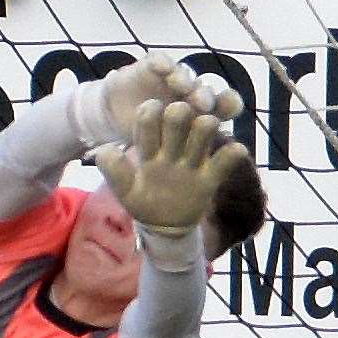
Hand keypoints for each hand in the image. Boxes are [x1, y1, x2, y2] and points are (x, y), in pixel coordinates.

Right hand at [77, 51, 243, 147]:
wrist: (118, 114)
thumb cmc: (150, 139)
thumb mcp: (164, 154)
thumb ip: (187, 155)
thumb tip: (210, 167)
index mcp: (202, 115)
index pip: (225, 107)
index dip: (228, 107)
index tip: (226, 113)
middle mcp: (192, 94)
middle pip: (204, 92)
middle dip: (205, 97)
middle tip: (204, 106)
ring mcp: (173, 79)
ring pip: (185, 76)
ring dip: (185, 80)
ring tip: (182, 87)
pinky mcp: (152, 67)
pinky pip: (159, 61)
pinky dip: (161, 63)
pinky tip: (161, 68)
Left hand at [96, 100, 249, 234]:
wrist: (164, 227)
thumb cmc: (143, 202)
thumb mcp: (125, 190)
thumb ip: (114, 171)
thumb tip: (105, 150)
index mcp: (150, 146)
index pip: (149, 118)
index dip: (149, 111)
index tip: (150, 111)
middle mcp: (173, 147)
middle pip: (178, 117)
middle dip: (178, 112)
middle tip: (178, 113)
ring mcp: (193, 160)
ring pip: (204, 130)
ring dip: (205, 125)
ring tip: (205, 127)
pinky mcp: (210, 177)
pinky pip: (226, 161)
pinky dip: (232, 153)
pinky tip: (233, 151)